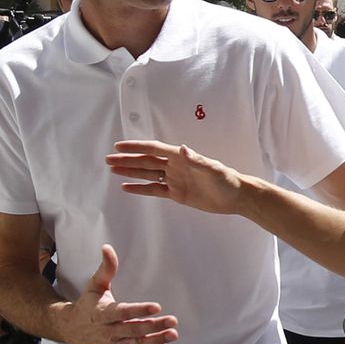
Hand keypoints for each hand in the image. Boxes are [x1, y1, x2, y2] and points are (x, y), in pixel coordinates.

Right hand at [63, 244, 178, 343]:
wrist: (74, 328)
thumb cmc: (89, 303)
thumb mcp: (95, 284)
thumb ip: (106, 268)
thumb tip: (107, 248)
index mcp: (101, 312)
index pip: (122, 312)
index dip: (139, 310)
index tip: (156, 306)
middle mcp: (107, 330)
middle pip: (133, 329)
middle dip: (154, 325)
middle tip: (172, 320)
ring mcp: (112, 343)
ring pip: (136, 343)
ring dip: (155, 339)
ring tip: (173, 333)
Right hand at [107, 140, 245, 214]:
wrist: (235, 197)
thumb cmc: (226, 180)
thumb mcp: (212, 169)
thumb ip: (195, 159)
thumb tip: (181, 149)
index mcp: (180, 157)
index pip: (153, 149)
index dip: (136, 147)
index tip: (119, 146)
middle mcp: (174, 166)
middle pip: (146, 161)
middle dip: (127, 160)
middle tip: (109, 159)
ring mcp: (174, 179)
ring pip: (147, 174)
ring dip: (131, 172)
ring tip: (113, 170)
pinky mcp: (176, 193)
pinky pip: (154, 190)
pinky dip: (140, 189)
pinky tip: (127, 188)